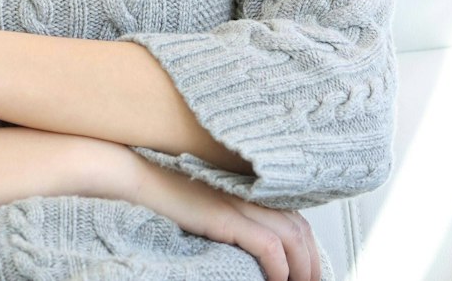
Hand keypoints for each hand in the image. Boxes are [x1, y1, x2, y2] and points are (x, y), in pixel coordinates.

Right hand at [122, 154, 320, 280]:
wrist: (139, 180)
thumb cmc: (167, 197)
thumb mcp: (210, 209)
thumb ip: (234, 220)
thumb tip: (252, 249)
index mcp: (249, 192)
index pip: (296, 220)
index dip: (309, 248)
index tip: (310, 272)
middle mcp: (250, 195)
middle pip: (301, 229)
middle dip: (312, 262)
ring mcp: (239, 204)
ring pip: (292, 238)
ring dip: (302, 269)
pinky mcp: (226, 216)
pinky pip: (268, 245)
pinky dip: (279, 267)